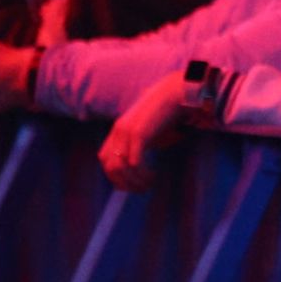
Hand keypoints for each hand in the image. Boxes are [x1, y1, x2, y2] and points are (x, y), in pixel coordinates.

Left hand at [100, 72, 185, 190]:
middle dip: (124, 183)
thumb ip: (142, 144)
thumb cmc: (166, 112)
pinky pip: (134, 162)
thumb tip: (141, 167)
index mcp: (118, 131)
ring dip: (134, 181)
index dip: (115, 175)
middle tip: (141, 189)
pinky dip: (142, 174)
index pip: (105, 159)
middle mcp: (118, 132)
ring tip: (149, 183)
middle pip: (110, 166)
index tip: (132, 184)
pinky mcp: (138, 134)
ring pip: (120, 167)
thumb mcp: (150, 130)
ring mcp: (127, 132)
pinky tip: (153, 175)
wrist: (174, 92)